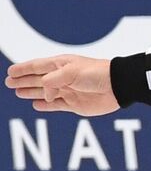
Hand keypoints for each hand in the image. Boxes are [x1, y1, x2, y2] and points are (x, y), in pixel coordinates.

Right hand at [5, 55, 119, 116]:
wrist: (119, 86)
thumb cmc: (97, 74)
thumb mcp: (71, 73)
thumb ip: (51, 82)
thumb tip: (43, 96)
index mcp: (62, 65)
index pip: (38, 66)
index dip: (23, 69)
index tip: (10, 71)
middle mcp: (64, 78)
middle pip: (38, 79)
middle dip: (23, 80)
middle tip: (8, 82)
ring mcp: (69, 91)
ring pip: (44, 92)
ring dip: (31, 92)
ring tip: (18, 92)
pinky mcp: (75, 104)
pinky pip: (56, 105)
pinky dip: (45, 105)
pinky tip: (37, 104)